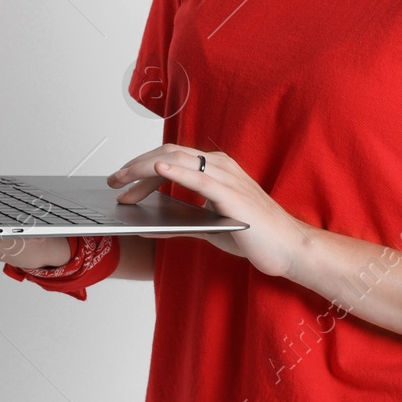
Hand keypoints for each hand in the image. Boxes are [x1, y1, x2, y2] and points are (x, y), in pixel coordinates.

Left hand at [108, 145, 315, 279]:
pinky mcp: (233, 196)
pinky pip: (200, 179)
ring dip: (145, 169)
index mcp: (216, 169)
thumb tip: (150, 226)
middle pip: (169, 154)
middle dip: (135, 166)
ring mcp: (227, 178)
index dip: (141, 166)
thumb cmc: (253, 235)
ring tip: (123, 180)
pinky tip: (157, 171)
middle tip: (113, 181)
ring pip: (179, 161)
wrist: (288, 248)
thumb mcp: (209, 227)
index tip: (120, 181)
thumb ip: (181, 223)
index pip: (171, 157)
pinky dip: (176, 173)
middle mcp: (221, 166)